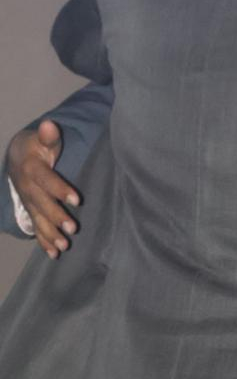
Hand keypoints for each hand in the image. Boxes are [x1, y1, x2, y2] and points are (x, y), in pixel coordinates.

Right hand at [6, 121, 78, 258]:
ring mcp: (28, 202)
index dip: (60, 189)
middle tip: (73, 228)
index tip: (77, 199)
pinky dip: (44, 241)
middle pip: (43, 204)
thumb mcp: (42, 139)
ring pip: (39, 220)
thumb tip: (50, 124)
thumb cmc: (36, 147)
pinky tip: (54, 254)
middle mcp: (28, 188)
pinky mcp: (31, 211)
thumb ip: (49, 136)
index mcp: (32, 169)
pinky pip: (36, 227)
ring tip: (64, 246)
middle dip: (57, 217)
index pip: (47, 180)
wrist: (16, 157)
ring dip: (51, 234)